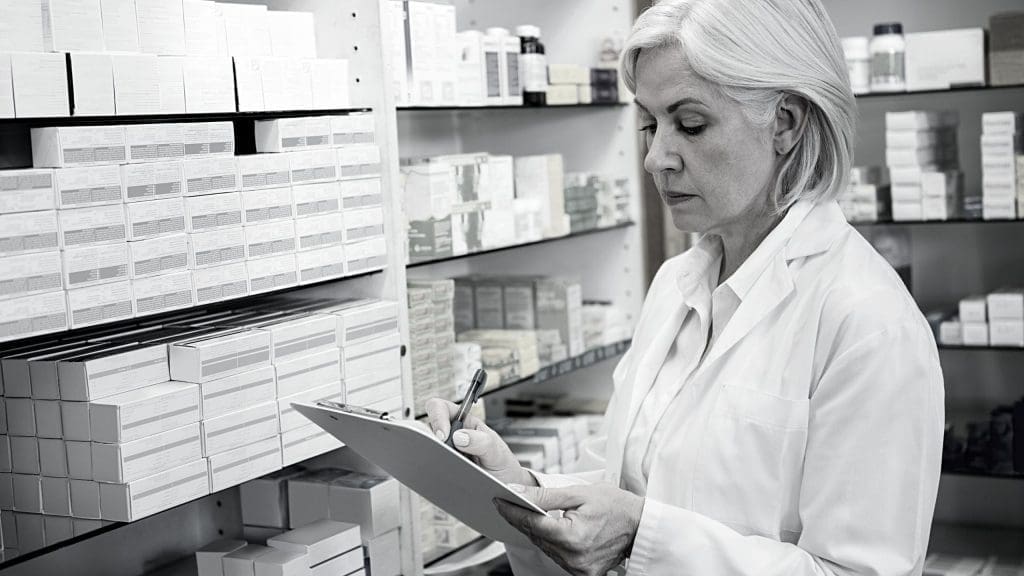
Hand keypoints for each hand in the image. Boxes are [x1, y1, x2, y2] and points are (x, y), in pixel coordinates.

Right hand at [424, 398, 532, 485]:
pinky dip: (433, 472)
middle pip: (427, 429)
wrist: (506, 488)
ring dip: (433, 456)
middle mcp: (451, 437)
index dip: (437, 417)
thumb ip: (483, 442)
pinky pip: (429, 468)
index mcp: (464, 423)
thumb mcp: (498, 452)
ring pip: (426, 449)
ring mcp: (444, 454)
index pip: (441, 408)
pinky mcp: (441, 470)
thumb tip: (460, 437)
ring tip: (451, 466)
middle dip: (431, 439)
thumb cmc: (502, 465)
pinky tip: (447, 476)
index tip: (443, 435)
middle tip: (444, 453)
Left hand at [494, 483, 644, 575]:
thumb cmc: (615, 505)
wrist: (640, 525)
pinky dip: (551, 541)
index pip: (531, 523)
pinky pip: (557, 555)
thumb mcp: (579, 493)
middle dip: (522, 518)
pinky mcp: (582, 573)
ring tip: (530, 512)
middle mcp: (574, 558)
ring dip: (536, 530)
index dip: (511, 510)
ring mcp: (578, 568)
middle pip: (536, 536)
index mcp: (572, 537)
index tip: (498, 499)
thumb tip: (517, 493)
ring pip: (544, 547)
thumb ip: (545, 496)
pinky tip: (551, 528)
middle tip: (510, 501)